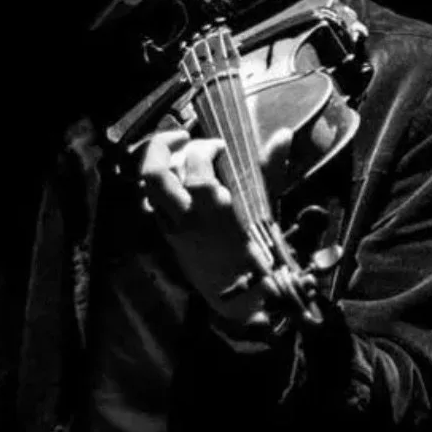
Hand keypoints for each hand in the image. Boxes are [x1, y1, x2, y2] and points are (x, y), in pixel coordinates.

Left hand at [137, 126, 309, 332]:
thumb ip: (270, 168)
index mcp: (214, 209)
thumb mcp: (265, 208)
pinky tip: (176, 180)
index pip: (195, 164)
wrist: (240, 296)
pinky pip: (151, 202)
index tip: (220, 147)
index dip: (205, 146)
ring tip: (178, 155)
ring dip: (159, 164)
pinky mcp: (166, 235)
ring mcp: (172, 227)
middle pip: (155, 173)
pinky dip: (159, 185)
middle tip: (183, 138)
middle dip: (162, 145)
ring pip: (148, 186)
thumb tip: (283, 135)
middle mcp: (186, 217)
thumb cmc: (257, 251)